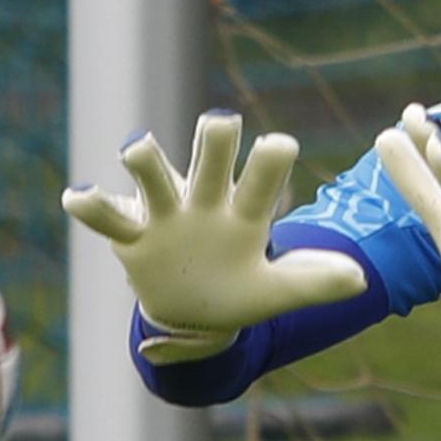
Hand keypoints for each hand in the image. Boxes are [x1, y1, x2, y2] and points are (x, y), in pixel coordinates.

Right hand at [62, 110, 365, 363]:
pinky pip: (107, 217)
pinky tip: (77, 197)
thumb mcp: (276, 293)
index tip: (281, 143)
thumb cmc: (238, 292)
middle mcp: (205, 202)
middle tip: (222, 125)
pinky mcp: (132, 236)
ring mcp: (166, 216)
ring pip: (153, 176)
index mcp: (245, 212)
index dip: (270, 161)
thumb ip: (313, 282)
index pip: (262, 179)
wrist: (193, 314)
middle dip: (215, 140)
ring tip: (138, 150)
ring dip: (145, 161)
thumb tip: (362, 280)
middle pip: (210, 159)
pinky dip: (91, 205)